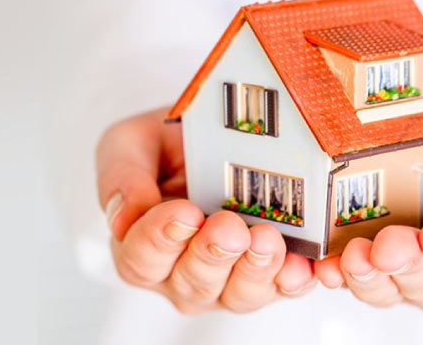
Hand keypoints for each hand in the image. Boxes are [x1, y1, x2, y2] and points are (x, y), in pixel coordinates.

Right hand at [96, 107, 316, 313]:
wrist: (220, 130)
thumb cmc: (171, 142)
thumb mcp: (134, 143)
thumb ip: (121, 175)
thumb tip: (122, 216)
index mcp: (143, 246)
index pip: (141, 258)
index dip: (160, 240)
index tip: (182, 213)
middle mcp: (183, 273)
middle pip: (193, 282)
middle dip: (213, 255)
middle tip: (229, 228)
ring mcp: (230, 278)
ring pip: (239, 293)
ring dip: (255, 269)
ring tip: (266, 240)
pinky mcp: (272, 273)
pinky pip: (284, 286)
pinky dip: (294, 279)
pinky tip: (301, 265)